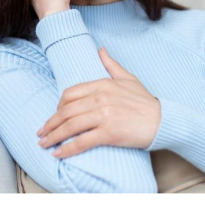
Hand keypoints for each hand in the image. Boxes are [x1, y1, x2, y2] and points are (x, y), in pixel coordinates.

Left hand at [36, 47, 161, 158]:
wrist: (163, 120)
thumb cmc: (146, 101)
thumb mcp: (128, 78)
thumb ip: (111, 65)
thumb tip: (100, 50)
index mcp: (102, 84)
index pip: (70, 94)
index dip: (57, 107)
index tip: (54, 117)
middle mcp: (100, 98)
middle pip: (66, 111)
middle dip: (50, 124)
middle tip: (41, 133)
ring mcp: (104, 115)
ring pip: (70, 126)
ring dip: (53, 137)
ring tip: (44, 144)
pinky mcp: (109, 132)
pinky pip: (82, 141)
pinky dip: (67, 149)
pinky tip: (59, 154)